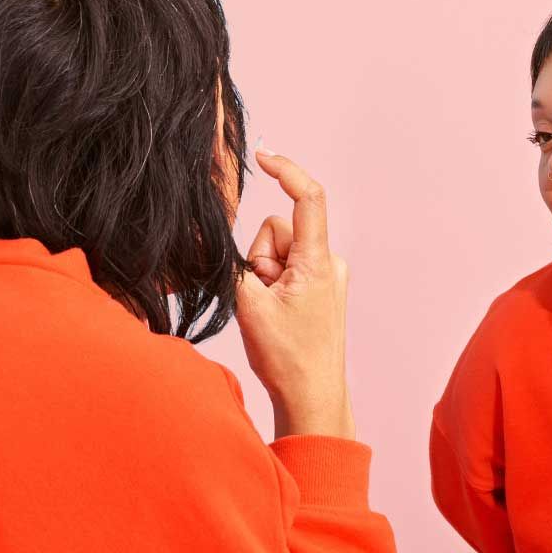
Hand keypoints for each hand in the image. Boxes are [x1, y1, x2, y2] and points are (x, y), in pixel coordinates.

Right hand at [235, 149, 355, 440]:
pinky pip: (287, 269)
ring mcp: (328, 275)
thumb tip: (221, 238)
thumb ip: (235, 264)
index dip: (286, 171)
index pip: (308, 198)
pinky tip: (279, 315)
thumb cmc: (286, 357)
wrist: (313, 396)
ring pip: (279, 252)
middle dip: (260, 257)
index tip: (264, 156)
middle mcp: (329, 262)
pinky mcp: (322, 287)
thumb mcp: (248, 305)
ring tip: (272, 311)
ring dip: (266, 275)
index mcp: (317, 260)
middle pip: (279, 231)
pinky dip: (274, 284)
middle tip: (263, 299)